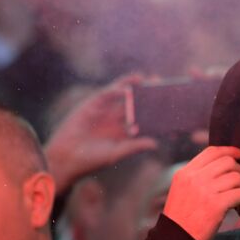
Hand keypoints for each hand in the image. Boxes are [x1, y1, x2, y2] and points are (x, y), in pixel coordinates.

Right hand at [45, 76, 159, 193]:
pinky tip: (130, 85)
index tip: (173, 111)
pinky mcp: (93, 104)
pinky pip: (108, 93)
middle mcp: (117, 119)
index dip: (157, 115)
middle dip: (149, 96)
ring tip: (149, 79)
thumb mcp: (116, 154)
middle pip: (138, 104)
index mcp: (125, 132)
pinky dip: (118, 87)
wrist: (66, 157)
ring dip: (136, 87)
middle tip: (164, 87)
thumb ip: (134, 146)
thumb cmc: (91, 160)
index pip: (145, 120)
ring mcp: (106, 110)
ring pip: (124, 95)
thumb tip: (155, 143)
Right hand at [161, 146, 239, 239]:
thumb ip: (197, 176)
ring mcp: (205, 191)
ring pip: (237, 177)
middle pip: (228, 162)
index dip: (231, 150)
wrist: (175, 239)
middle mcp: (195, 178)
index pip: (212, 151)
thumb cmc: (181, 217)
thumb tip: (224, 167)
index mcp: (186, 173)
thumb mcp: (181, 190)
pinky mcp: (216, 205)